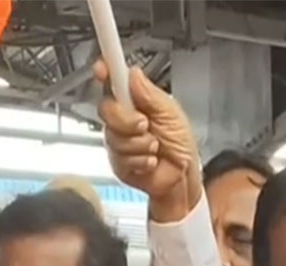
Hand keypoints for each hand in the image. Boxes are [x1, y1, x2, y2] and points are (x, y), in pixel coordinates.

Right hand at [96, 63, 201, 221]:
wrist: (183, 177)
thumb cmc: (180, 145)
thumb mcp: (171, 112)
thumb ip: (150, 94)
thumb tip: (133, 74)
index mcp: (136, 100)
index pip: (113, 80)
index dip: (105, 71)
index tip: (102, 68)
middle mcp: (123, 118)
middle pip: (106, 109)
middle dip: (127, 119)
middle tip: (145, 125)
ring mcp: (119, 139)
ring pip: (114, 136)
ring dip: (140, 144)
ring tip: (154, 148)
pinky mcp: (118, 161)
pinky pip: (120, 157)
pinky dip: (140, 160)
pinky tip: (150, 161)